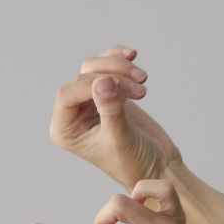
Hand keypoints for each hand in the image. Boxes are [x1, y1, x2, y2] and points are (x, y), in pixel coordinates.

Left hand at [49, 45, 182, 188]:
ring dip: (119, 68)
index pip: (68, 94)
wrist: (158, 166)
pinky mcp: (108, 93)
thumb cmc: (135, 162)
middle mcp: (73, 113)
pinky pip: (107, 67)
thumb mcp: (121, 139)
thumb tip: (102, 81)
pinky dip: (119, 60)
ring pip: (95, 68)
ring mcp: (90, 101)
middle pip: (83, 78)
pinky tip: (133, 56)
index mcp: (65, 129)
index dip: (93, 85)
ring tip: (143, 79)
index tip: (123, 91)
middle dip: (114, 78)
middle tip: (142, 91)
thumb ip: (110, 110)